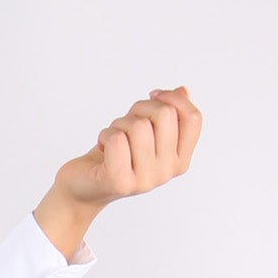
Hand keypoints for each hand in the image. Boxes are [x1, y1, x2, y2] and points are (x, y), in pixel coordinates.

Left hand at [56, 84, 202, 209]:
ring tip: (114, 138)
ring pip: (139, 125)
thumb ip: (167, 114)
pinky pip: (117, 138)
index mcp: (180, 160)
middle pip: (165, 115)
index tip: (154, 97)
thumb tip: (182, 91)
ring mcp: (145, 179)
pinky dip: (105, 135)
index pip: (193, 119)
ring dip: (119, 123)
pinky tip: (103, 147)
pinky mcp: (120, 181)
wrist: (84, 187)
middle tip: (126, 123)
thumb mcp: (146, 132)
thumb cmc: (116, 155)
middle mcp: (167, 172)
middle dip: (140, 109)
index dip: (173, 99)